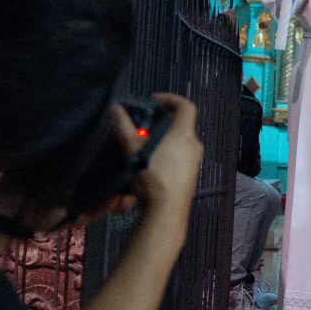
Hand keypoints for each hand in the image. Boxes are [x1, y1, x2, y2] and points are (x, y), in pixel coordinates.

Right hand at [113, 94, 202, 219]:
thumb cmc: (153, 178)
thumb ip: (124, 128)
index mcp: (184, 134)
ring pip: (181, 142)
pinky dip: (169, 153)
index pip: (186, 106)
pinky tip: (152, 164)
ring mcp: (195, 161)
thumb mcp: (133, 150)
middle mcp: (194, 145)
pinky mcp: (191, 175)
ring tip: (145, 146)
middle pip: (182, 124)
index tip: (155, 100)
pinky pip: (182, 157)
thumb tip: (115, 110)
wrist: (166, 210)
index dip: (171, 99)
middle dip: (163, 122)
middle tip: (145, 126)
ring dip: (165, 139)